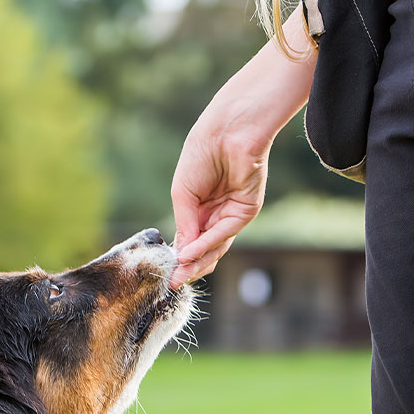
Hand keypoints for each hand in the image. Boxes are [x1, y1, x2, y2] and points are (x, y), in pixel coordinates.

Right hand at [169, 121, 270, 287]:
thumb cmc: (201, 155)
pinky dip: (207, 244)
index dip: (179, 258)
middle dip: (189, 266)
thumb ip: (184, 225)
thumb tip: (180, 255)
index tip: (167, 275)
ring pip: (216, 246)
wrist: (226, 132)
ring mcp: (232, 214)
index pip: (190, 240)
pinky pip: (224, 233)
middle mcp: (216, 214)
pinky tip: (191, 252)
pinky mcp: (246, 211)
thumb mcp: (182, 195)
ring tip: (181, 274)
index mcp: (199, 208)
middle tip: (174, 281)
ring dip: (198, 261)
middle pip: (204, 249)